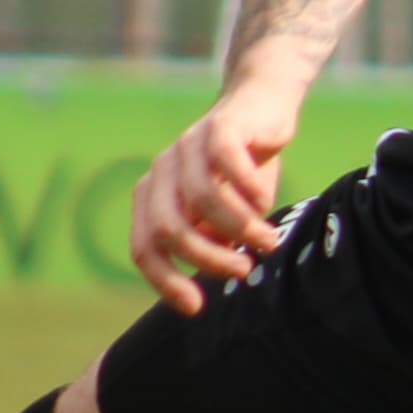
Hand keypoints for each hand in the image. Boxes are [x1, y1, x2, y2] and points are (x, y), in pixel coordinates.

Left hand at [129, 75, 301, 315]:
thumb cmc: (244, 168)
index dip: (165, 281)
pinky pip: (226, 163)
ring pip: (201, 200)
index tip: (197, 307)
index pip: (144, 248)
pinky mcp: (219, 126)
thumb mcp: (226, 211)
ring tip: (268, 243)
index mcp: (153, 195)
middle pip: (168, 228)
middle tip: (243, 272)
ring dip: (238, 229)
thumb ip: (213, 239)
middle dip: (206, 259)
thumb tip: (216, 275)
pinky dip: (246, 190)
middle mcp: (162, 171)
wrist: (264, 106)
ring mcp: (187, 146)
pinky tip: (265, 202)